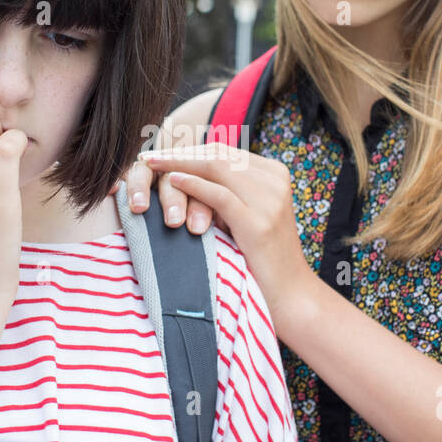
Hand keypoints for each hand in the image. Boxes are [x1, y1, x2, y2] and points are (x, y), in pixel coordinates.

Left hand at [134, 144, 314, 343]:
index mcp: (276, 174)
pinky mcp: (258, 221)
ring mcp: (269, 200)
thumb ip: (233, 192)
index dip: (191, 149)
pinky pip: (218, 195)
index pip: (226, 151)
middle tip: (150, 155)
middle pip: (219, 155)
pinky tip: (172, 182)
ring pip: (216, 168)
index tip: (163, 153)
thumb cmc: (265, 256)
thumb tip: (191, 174)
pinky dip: (192, 185)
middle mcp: (276, 181)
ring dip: (179, 164)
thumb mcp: (252, 214)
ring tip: (152, 164)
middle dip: (181, 153)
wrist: (291, 292)